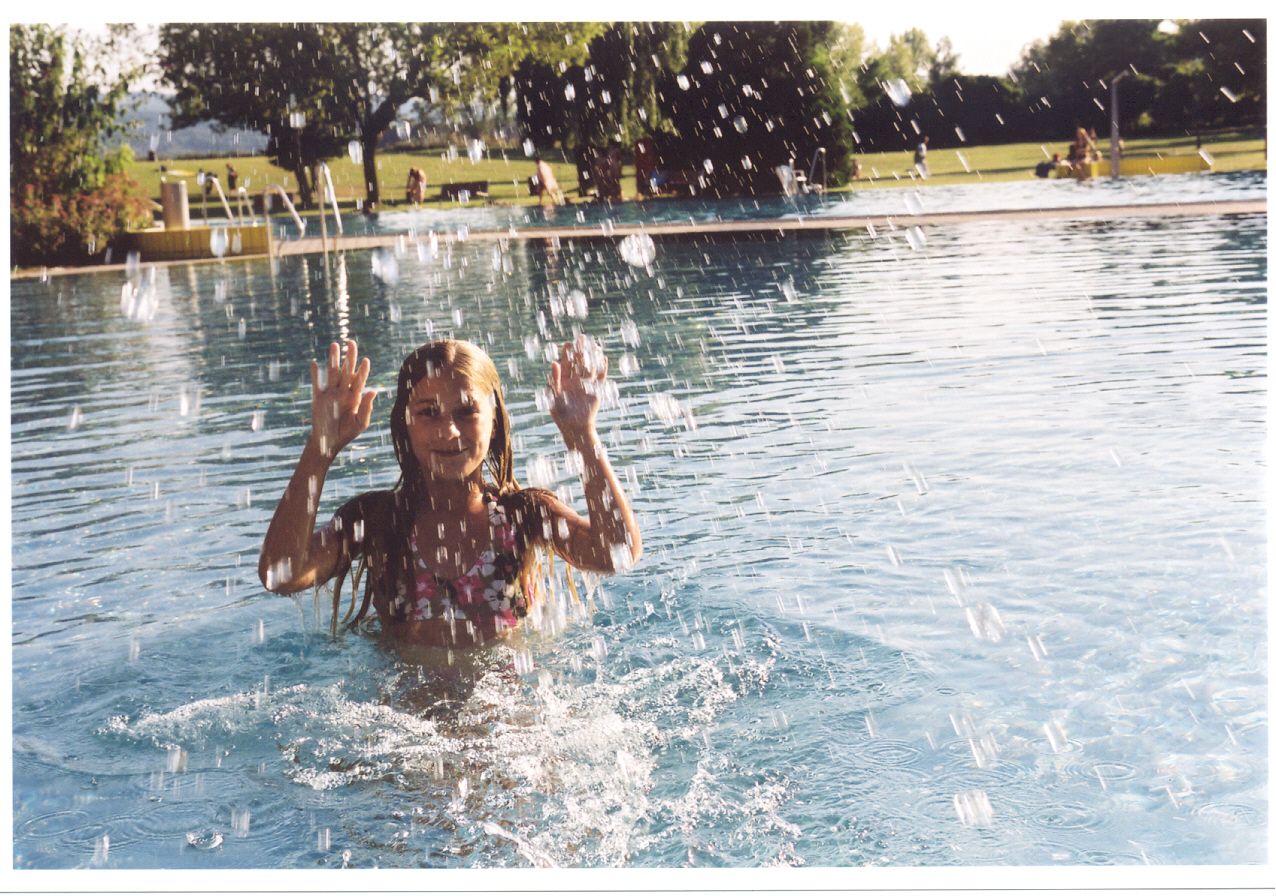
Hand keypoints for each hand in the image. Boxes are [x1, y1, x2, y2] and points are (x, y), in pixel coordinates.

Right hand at [310, 339, 374, 458]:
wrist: (329, 443)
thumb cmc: (347, 433)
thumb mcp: (360, 423)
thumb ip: (367, 407)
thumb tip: (373, 391)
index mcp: (355, 397)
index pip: (359, 380)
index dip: (362, 370)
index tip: (366, 360)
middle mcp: (343, 392)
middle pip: (346, 371)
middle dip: (349, 357)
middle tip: (351, 342)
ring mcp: (330, 393)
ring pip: (332, 373)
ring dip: (333, 359)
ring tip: (335, 345)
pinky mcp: (318, 398)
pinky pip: (317, 383)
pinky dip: (315, 374)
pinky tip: (314, 363)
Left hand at [548, 335, 606, 438]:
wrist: (576, 428)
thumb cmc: (561, 414)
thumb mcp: (554, 396)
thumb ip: (554, 379)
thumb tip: (553, 362)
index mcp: (564, 381)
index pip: (566, 364)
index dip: (567, 353)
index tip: (568, 343)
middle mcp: (575, 381)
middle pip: (578, 362)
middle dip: (580, 350)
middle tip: (581, 338)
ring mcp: (586, 385)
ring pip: (589, 367)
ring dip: (592, 356)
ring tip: (593, 345)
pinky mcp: (596, 390)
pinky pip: (600, 377)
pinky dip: (602, 368)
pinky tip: (603, 358)